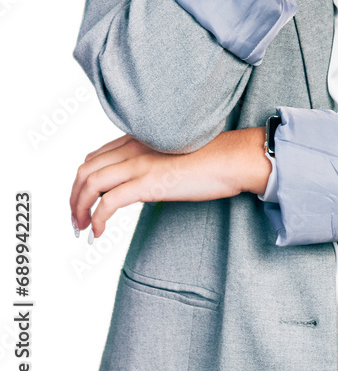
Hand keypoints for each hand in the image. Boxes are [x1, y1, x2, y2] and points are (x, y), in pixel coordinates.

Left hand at [69, 128, 269, 239]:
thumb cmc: (210, 159)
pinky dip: (96, 219)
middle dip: (74, 196)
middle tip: (76, 219)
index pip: (95, 157)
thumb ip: (150, 164)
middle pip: (85, 169)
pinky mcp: (148, 183)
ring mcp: (139, 163)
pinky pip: (108, 203)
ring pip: (90, 184)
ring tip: (82, 228)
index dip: (82, 181)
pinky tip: (98, 232)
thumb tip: (138, 189)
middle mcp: (133, 146)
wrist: (232, 159)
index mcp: (137, 138)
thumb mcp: (171, 157)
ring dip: (79, 209)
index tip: (83, 202)